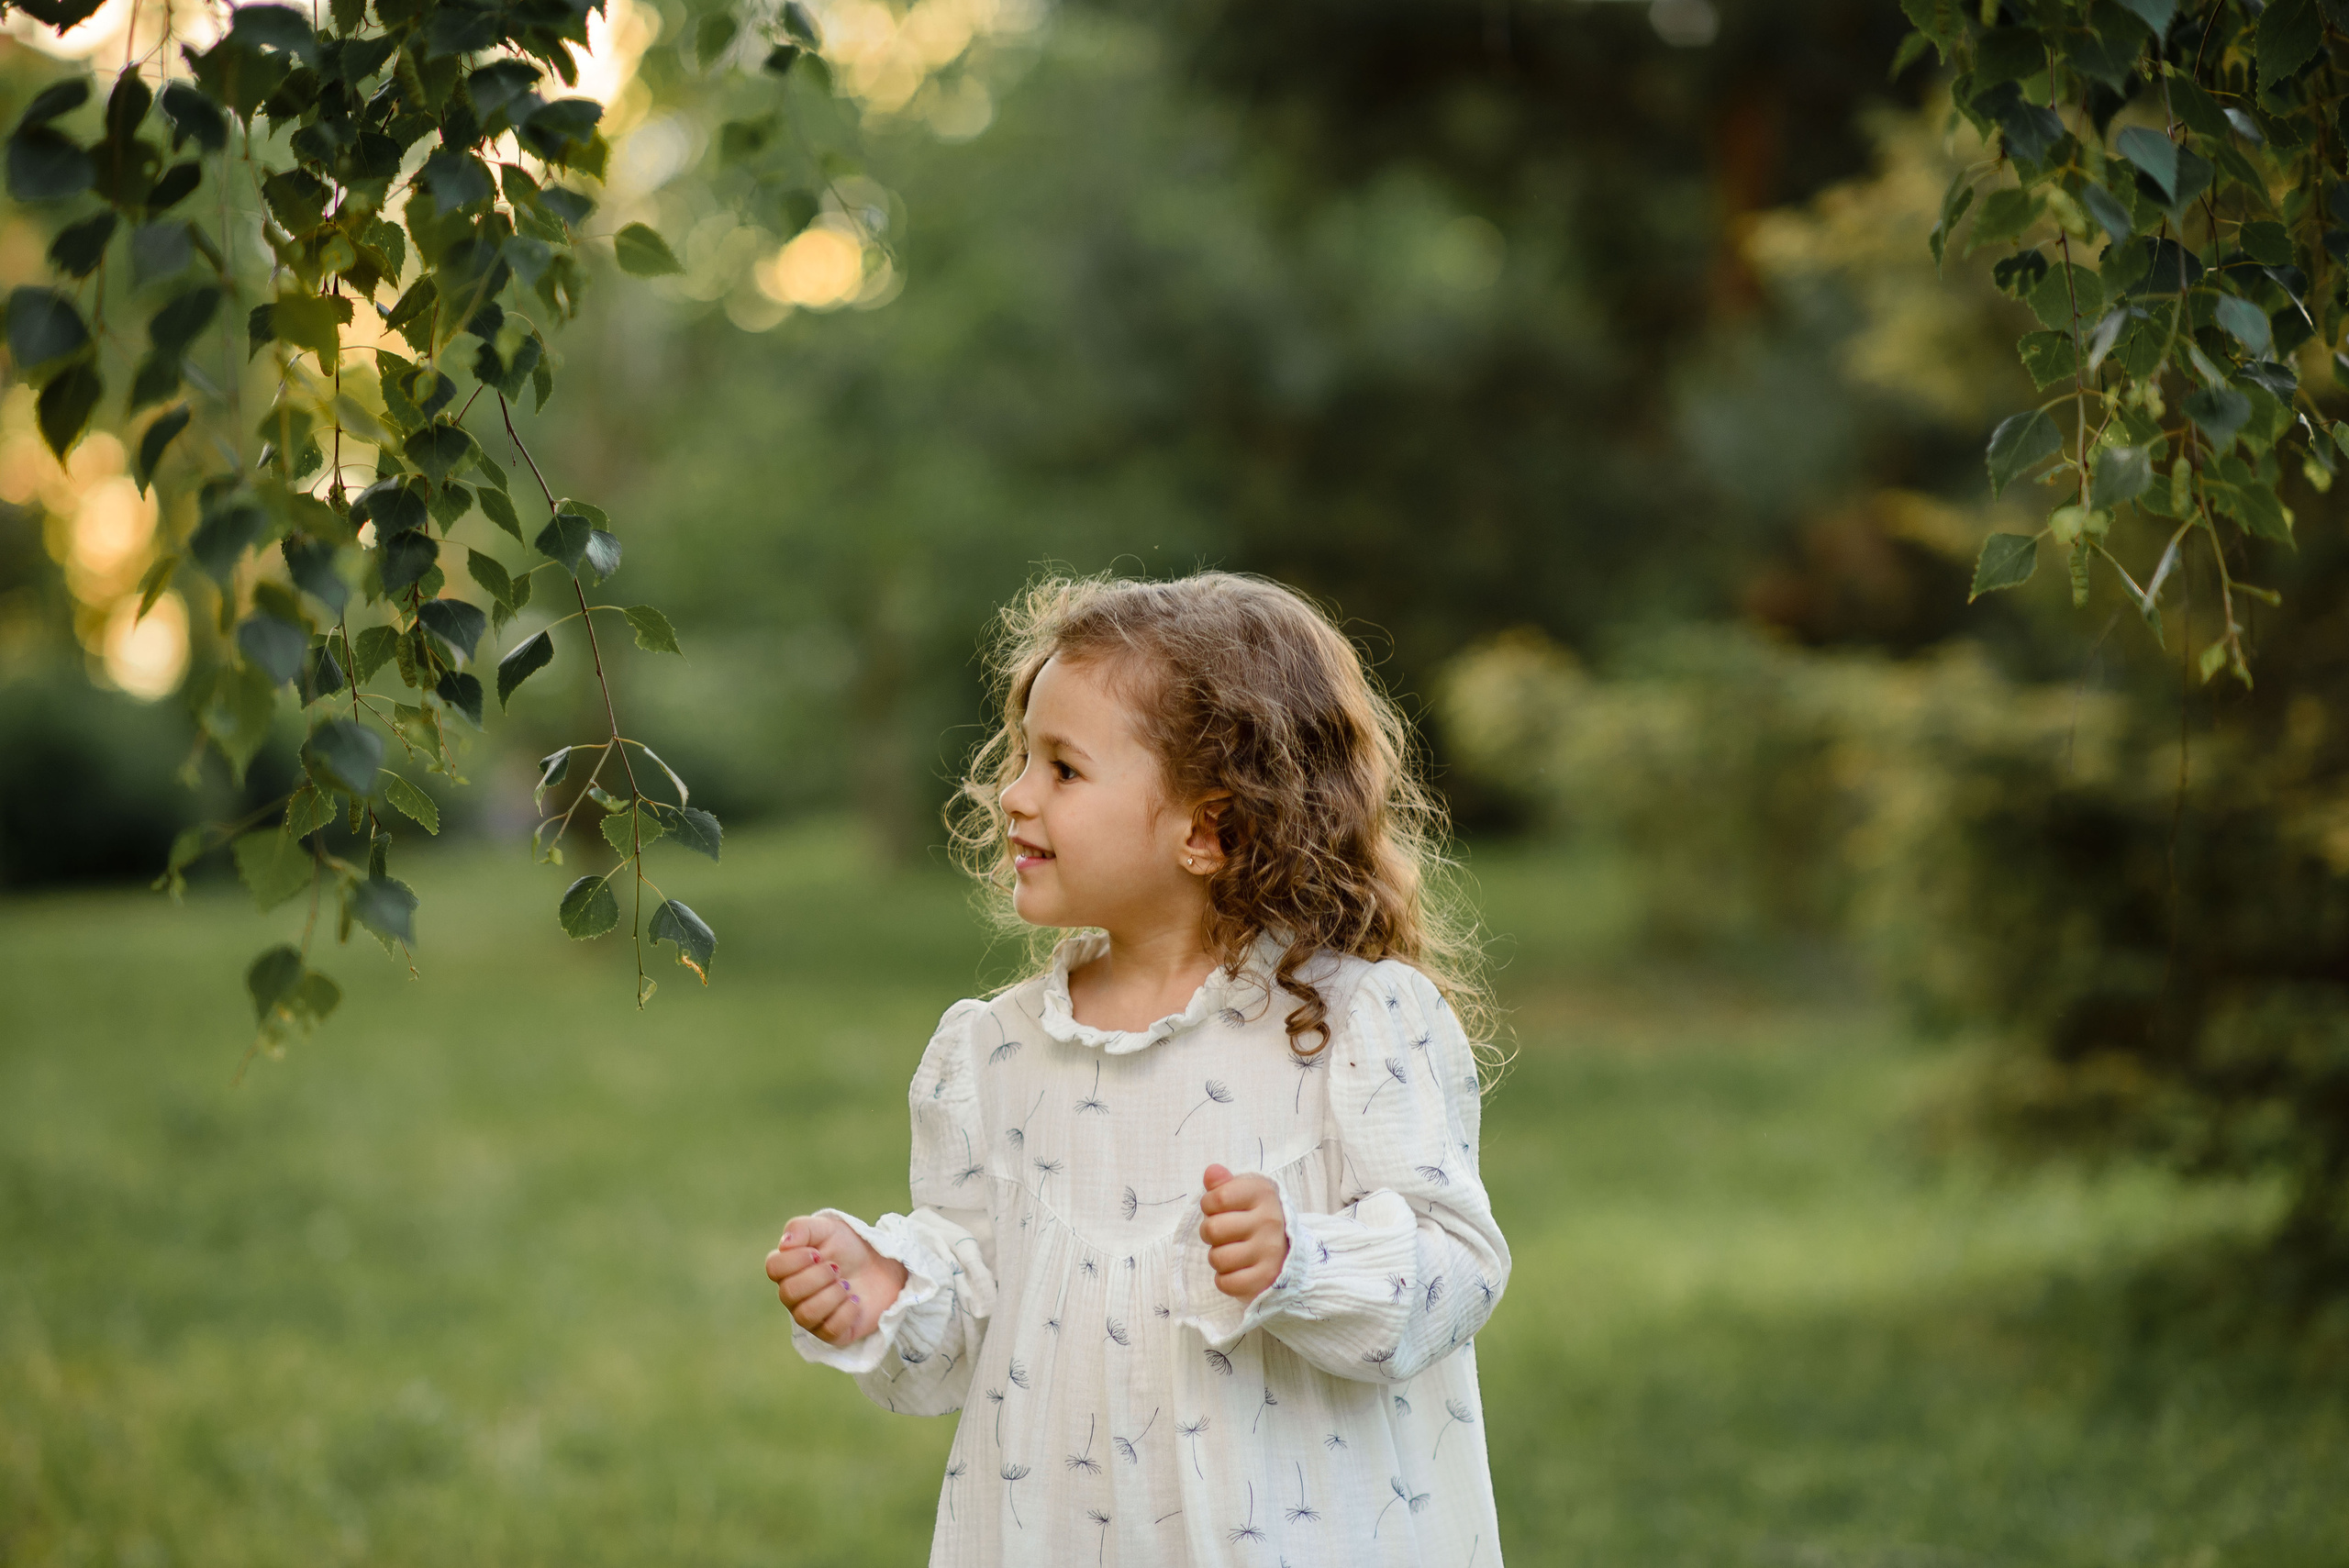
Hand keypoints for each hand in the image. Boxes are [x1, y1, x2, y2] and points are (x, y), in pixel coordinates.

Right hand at [767, 1213, 909, 1346]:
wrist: (883, 1266)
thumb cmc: (850, 1247)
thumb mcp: (828, 1228)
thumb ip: (802, 1228)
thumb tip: (785, 1243)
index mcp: (788, 1269)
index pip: (773, 1267)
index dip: (795, 1259)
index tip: (818, 1253)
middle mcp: (794, 1296)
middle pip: (788, 1292)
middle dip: (818, 1277)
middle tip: (837, 1268)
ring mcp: (812, 1317)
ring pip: (806, 1315)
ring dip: (831, 1295)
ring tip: (847, 1285)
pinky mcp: (832, 1333)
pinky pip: (829, 1330)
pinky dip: (846, 1311)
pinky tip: (855, 1300)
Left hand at [1198, 1163, 1289, 1300]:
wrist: (1288, 1251)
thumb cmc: (1256, 1218)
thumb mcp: (1244, 1194)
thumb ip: (1224, 1183)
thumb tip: (1211, 1172)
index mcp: (1263, 1194)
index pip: (1216, 1198)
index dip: (1208, 1205)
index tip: (1218, 1209)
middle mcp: (1269, 1221)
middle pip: (1212, 1229)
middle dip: (1210, 1233)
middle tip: (1224, 1234)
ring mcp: (1269, 1251)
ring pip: (1217, 1258)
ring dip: (1217, 1257)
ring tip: (1231, 1252)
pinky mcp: (1266, 1278)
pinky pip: (1226, 1283)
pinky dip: (1225, 1279)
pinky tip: (1237, 1270)